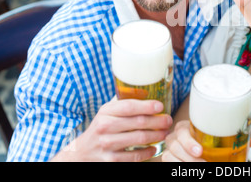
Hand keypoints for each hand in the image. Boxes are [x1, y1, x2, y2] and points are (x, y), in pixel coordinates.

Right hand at [51, 99, 171, 161]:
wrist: (81, 151)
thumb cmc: (100, 127)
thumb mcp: (106, 112)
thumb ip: (122, 104)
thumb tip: (147, 91)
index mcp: (105, 112)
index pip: (129, 106)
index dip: (147, 106)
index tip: (160, 106)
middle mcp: (105, 127)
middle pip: (138, 122)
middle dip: (158, 121)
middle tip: (168, 120)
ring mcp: (107, 144)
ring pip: (139, 139)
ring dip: (156, 135)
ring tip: (165, 132)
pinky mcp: (110, 160)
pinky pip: (135, 156)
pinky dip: (148, 152)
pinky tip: (154, 148)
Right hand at [162, 120, 250, 161]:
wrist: (193, 148)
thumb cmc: (204, 139)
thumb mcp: (215, 136)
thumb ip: (232, 137)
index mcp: (185, 127)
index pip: (181, 131)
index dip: (189, 142)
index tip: (200, 151)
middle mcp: (175, 137)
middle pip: (176, 146)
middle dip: (190, 158)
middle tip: (204, 164)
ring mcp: (170, 149)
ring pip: (171, 157)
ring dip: (186, 164)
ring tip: (201, 168)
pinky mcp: (169, 159)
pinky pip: (169, 164)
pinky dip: (179, 167)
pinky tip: (189, 170)